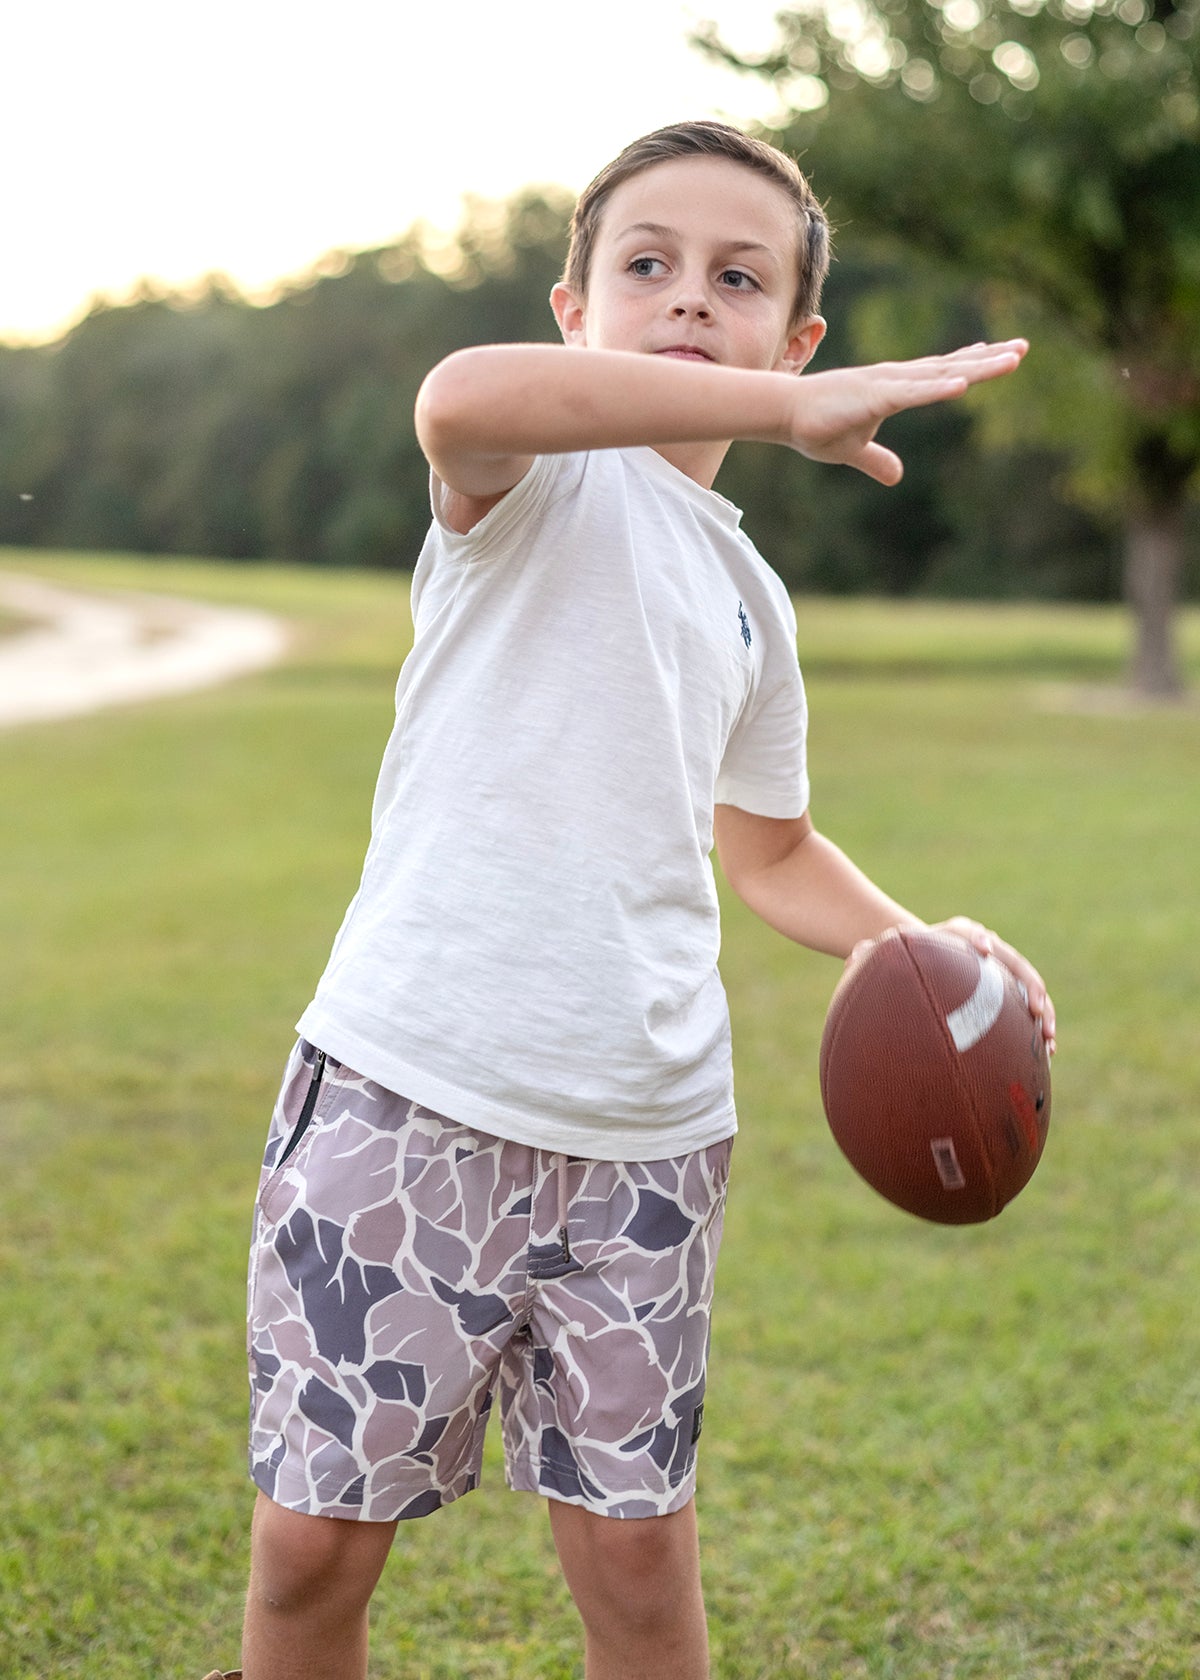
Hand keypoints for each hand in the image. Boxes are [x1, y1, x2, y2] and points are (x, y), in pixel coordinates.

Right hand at [787, 340, 1027, 485]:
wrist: (784, 414)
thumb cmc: (816, 426)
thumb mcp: (854, 450)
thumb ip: (878, 461)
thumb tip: (897, 477)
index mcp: (895, 389)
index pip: (941, 372)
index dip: (973, 363)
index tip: (1003, 354)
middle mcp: (897, 379)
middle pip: (951, 367)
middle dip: (988, 359)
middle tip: (1023, 348)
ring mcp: (887, 385)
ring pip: (940, 375)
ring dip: (976, 368)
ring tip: (1010, 359)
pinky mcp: (874, 397)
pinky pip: (912, 393)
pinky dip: (938, 389)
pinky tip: (963, 383)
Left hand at [847, 916, 1055, 1053]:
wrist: (917, 963)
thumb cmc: (897, 962)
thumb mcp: (884, 958)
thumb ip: (870, 957)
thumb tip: (855, 954)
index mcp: (952, 937)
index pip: (967, 931)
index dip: (977, 939)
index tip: (983, 949)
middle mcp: (983, 950)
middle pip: (1011, 960)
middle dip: (1027, 983)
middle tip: (1036, 1007)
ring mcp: (999, 971)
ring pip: (1028, 987)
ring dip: (1043, 1010)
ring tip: (1049, 1039)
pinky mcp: (1007, 995)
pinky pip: (1028, 1010)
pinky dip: (1038, 1029)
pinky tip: (1046, 1055)